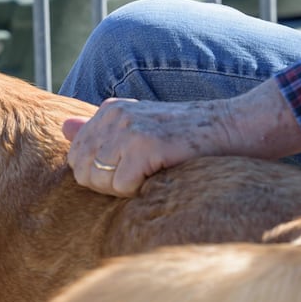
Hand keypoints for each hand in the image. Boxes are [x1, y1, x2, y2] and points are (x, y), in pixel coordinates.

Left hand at [62, 80, 300, 195]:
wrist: (237, 127)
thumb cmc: (191, 136)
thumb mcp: (141, 126)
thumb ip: (98, 127)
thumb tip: (63, 126)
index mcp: (109, 111)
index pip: (75, 159)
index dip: (101, 176)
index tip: (132, 170)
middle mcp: (114, 115)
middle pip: (83, 173)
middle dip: (109, 186)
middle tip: (143, 176)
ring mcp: (129, 128)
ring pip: (100, 182)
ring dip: (125, 189)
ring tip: (154, 173)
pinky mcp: (146, 145)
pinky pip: (122, 187)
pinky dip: (141, 191)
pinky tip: (163, 176)